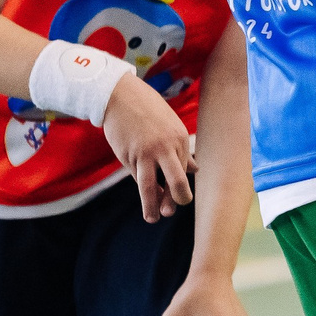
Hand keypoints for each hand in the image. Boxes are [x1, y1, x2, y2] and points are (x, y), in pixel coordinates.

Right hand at [101, 75, 193, 220]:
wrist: (119, 95)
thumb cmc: (147, 111)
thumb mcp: (170, 126)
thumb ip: (181, 150)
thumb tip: (196, 169)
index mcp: (179, 139)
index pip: (184, 170)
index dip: (180, 185)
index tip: (176, 196)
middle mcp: (166, 148)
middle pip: (176, 181)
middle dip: (176, 199)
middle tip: (171, 211)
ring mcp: (146, 153)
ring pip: (151, 186)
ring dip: (152, 205)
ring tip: (152, 219)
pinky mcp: (128, 156)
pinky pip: (135, 175)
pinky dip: (139, 185)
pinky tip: (141, 195)